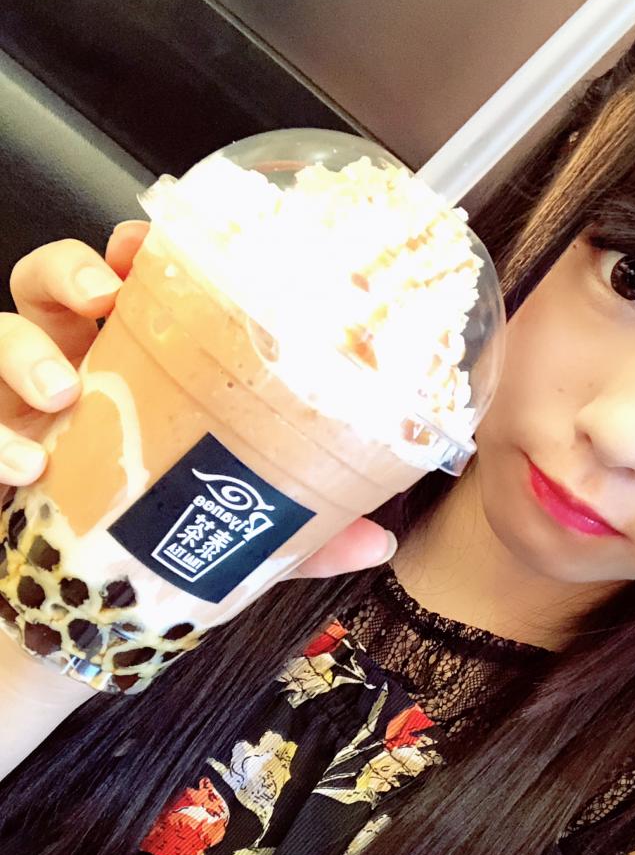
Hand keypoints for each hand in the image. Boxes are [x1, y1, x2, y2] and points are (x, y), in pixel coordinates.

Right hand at [2, 224, 396, 577]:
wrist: (80, 607)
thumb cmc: (161, 539)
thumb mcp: (237, 534)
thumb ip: (298, 533)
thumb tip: (377, 539)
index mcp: (138, 366)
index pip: (129, 286)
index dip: (132, 254)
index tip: (149, 247)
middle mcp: (73, 367)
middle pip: (48, 281)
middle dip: (69, 271)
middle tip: (104, 295)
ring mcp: (18, 405)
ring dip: (23, 351)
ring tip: (61, 391)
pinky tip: (22, 467)